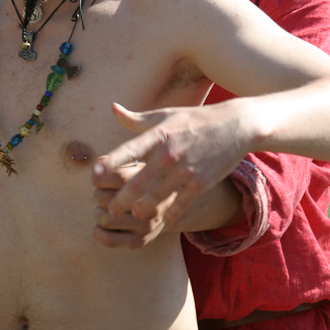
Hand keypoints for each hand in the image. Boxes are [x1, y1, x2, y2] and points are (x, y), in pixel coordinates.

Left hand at [92, 163, 173, 248]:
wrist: (174, 206)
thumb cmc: (148, 183)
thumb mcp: (139, 168)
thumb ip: (118, 166)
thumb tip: (95, 171)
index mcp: (150, 181)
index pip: (115, 177)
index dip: (99, 177)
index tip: (97, 179)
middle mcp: (150, 204)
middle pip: (106, 198)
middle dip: (98, 194)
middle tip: (102, 193)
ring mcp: (146, 224)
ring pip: (105, 219)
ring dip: (98, 212)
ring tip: (105, 208)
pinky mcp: (141, 240)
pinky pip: (109, 240)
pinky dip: (98, 232)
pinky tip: (102, 225)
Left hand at [93, 102, 245, 229]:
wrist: (234, 125)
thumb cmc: (195, 120)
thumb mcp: (165, 115)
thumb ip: (136, 119)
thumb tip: (113, 109)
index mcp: (158, 134)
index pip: (129, 150)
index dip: (111, 162)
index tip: (95, 174)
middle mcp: (170, 153)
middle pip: (139, 180)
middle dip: (122, 198)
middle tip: (110, 209)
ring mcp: (186, 169)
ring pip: (158, 196)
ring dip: (143, 208)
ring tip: (133, 215)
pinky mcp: (201, 182)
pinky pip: (181, 204)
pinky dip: (171, 214)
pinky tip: (163, 220)